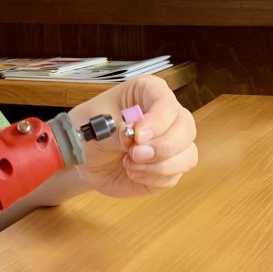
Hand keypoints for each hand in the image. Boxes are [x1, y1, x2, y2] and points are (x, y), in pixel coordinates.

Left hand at [69, 75, 197, 198]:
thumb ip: (118, 131)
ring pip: (187, 155)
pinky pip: (174, 177)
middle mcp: (167, 115)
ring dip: (158, 166)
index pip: (166, 102)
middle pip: (186, 129)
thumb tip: (136, 137)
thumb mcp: (96, 126)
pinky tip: (133, 172)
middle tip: (134, 154)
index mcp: (148, 92)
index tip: (138, 136)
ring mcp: (171, 142)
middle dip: (162, 147)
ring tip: (129, 164)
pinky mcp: (169, 168)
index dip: (157, 121)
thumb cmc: (89, 131)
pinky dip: (152, 179)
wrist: (84, 159)